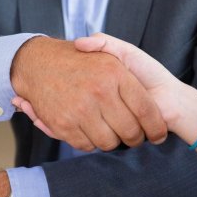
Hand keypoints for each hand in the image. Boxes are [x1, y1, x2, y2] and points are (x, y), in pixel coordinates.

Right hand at [10, 37, 166, 151]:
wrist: (37, 63)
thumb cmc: (80, 61)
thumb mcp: (109, 51)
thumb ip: (139, 70)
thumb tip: (144, 87)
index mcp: (115, 73)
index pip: (145, 110)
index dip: (155, 127)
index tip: (158, 135)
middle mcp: (99, 91)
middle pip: (129, 132)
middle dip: (135, 139)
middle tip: (135, 136)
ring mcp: (80, 109)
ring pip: (109, 142)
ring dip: (112, 141)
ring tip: (111, 131)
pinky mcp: (63, 124)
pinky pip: (86, 145)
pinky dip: (90, 142)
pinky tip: (91, 130)